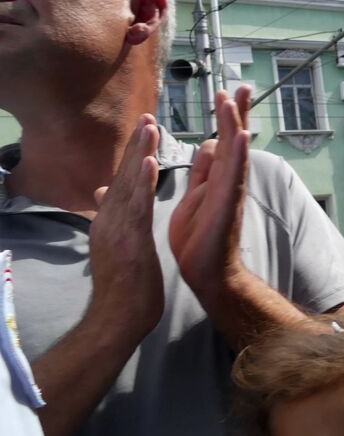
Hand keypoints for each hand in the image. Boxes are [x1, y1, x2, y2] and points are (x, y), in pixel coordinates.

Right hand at [89, 115, 163, 336]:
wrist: (117, 320)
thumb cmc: (123, 287)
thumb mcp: (116, 247)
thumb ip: (112, 219)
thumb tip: (102, 193)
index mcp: (110, 222)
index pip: (121, 182)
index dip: (132, 155)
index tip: (144, 129)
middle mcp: (109, 220)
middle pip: (123, 176)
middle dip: (136, 145)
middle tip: (148, 115)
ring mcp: (116, 229)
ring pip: (128, 184)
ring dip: (138, 154)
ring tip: (149, 126)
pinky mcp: (128, 240)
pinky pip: (136, 206)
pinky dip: (141, 182)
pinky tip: (148, 161)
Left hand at [168, 86, 251, 301]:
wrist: (205, 271)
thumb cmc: (199, 238)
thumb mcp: (195, 196)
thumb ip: (201, 172)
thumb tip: (207, 145)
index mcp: (216, 176)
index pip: (223, 139)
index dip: (225, 117)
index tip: (225, 93)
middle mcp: (229, 179)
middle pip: (235, 138)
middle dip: (236, 111)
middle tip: (240, 85)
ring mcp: (232, 190)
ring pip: (236, 151)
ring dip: (235, 124)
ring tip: (234, 99)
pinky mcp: (229, 204)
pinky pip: (236, 175)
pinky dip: (241, 155)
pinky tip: (244, 136)